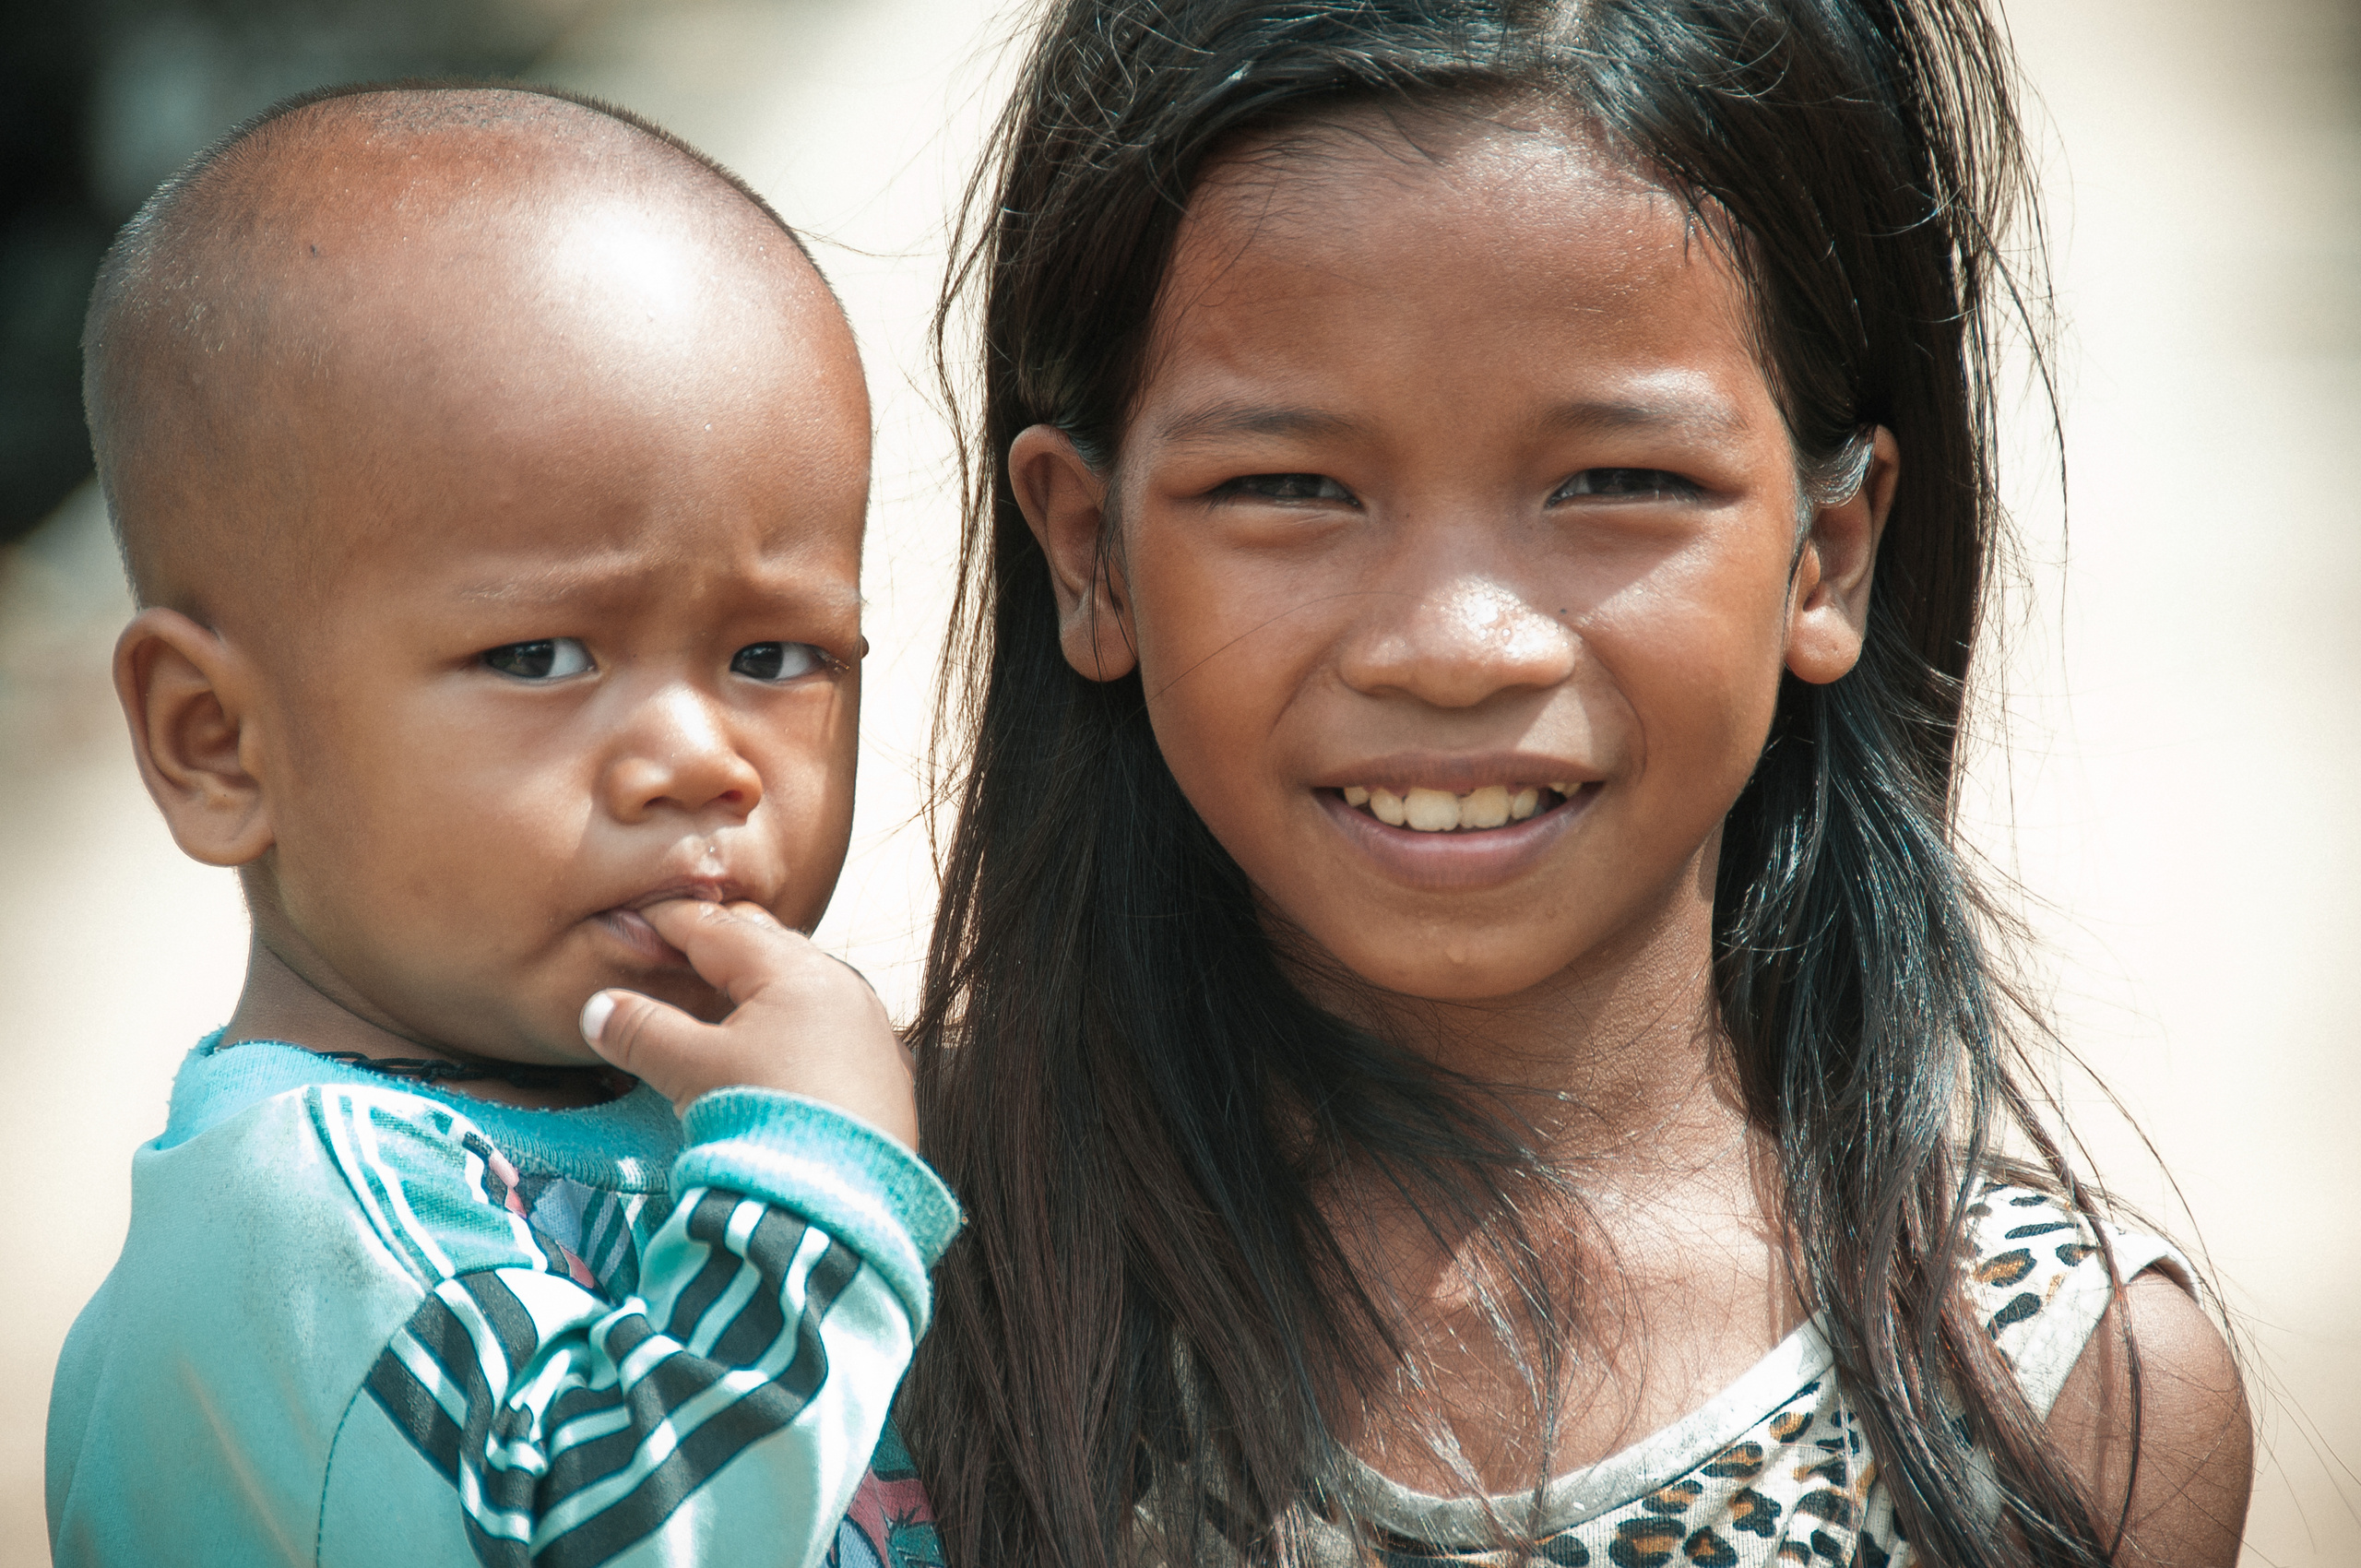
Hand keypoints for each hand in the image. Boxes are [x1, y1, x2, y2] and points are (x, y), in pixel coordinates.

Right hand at [577, 899, 915, 1149]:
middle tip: (680, 947)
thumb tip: (598, 1008)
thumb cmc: (763, 1119)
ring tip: (728, 995)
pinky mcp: (887, 1070)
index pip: (717, 927)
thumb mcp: (690, 1070)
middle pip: (769, 944)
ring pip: (808, 982)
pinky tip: (783, 1046)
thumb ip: (641, 1030)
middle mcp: (841, 985)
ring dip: (765, 983)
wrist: (843, 1199)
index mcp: (791, 970)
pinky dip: (800, 1022)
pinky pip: (836, 1024)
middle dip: (721, 942)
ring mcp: (870, 1026)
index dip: (671, 921)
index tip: (639, 915)